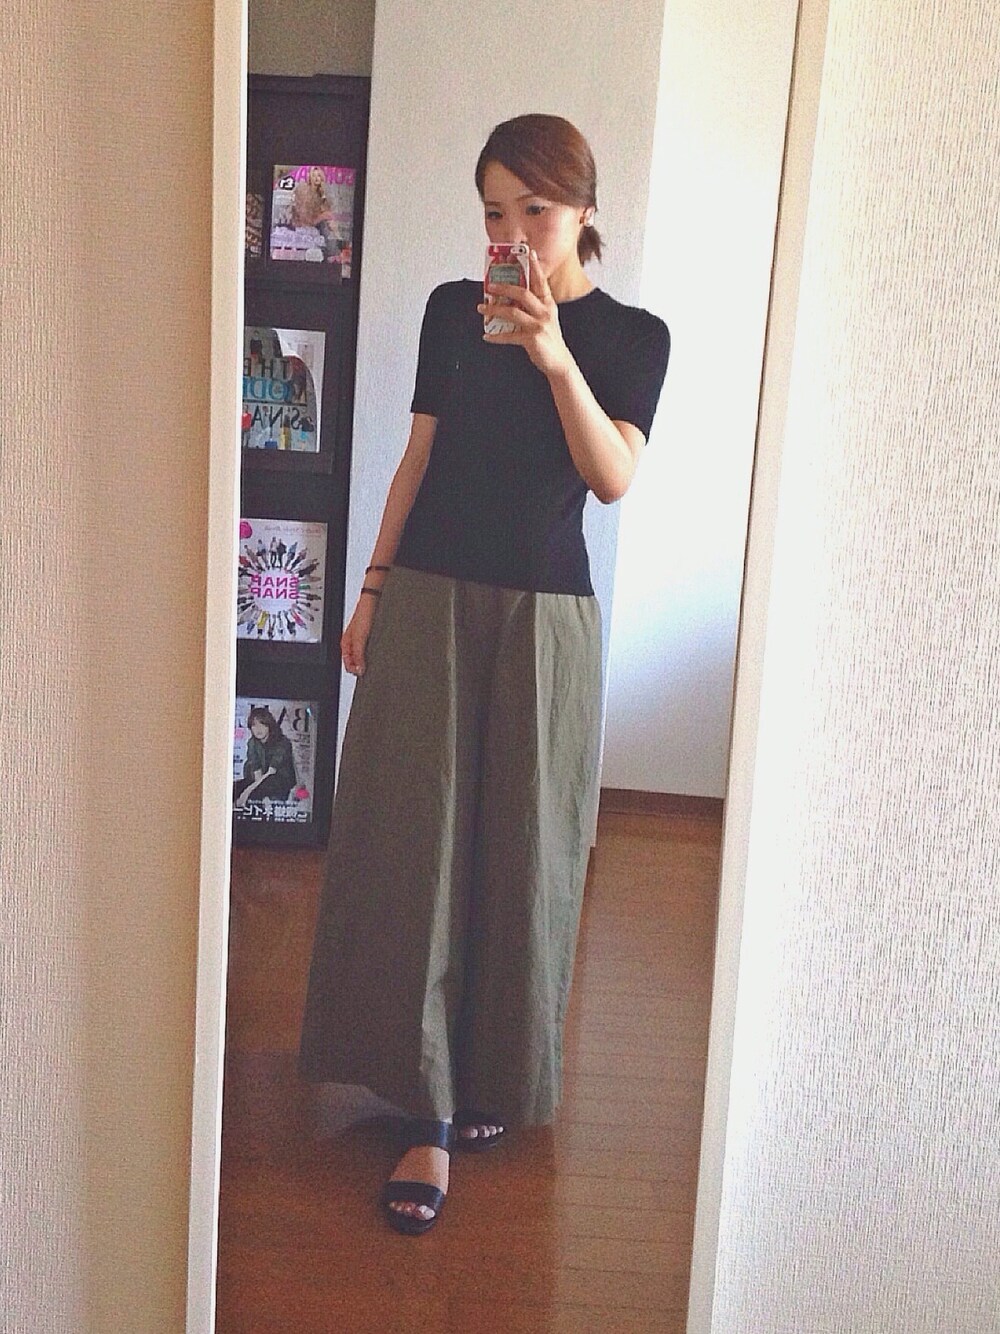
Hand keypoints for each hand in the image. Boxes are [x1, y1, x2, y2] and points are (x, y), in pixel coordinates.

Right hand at [341, 593, 377, 675]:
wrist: (373, 602)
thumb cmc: (364, 615)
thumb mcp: (360, 639)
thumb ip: (359, 655)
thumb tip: (359, 670)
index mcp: (345, 644)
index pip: (347, 664)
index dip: (353, 671)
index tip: (362, 675)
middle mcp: (351, 643)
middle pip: (354, 661)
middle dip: (360, 667)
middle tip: (368, 670)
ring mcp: (359, 640)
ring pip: (360, 656)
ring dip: (366, 661)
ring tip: (373, 663)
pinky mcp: (367, 637)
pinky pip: (367, 650)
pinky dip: (371, 654)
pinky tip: (377, 655)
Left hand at [477, 249, 573, 376]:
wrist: (559, 363)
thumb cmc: (549, 340)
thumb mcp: (545, 320)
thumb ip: (532, 308)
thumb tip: (510, 300)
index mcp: (549, 304)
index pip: (541, 282)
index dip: (535, 267)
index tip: (529, 252)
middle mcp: (545, 312)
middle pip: (522, 293)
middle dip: (504, 288)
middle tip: (489, 286)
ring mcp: (539, 326)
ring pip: (512, 312)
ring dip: (494, 310)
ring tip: (481, 308)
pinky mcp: (532, 340)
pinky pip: (510, 336)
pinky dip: (496, 337)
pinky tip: (486, 336)